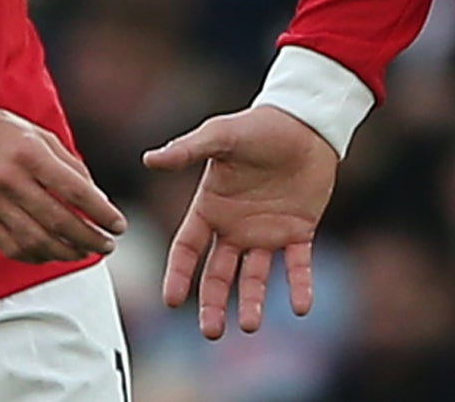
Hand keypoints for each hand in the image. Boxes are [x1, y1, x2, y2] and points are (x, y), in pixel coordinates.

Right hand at [0, 97, 125, 263]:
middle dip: (89, 238)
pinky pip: (9, 246)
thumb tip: (96, 197)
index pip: (75, 191)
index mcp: (31, 153)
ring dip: (65, 252)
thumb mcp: (38, 134)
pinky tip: (51, 255)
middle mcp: (10, 178)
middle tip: (107, 245)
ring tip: (83, 254)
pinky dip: (35, 256)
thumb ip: (68, 164)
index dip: (101, 212)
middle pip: (59, 220)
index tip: (118, 224)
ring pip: (35, 240)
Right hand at [144, 105, 338, 338]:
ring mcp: (267, 233)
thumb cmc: (258, 126)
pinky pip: (297, 265)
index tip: (171, 301)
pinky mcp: (299, 231)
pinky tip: (300, 307)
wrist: (305, 121)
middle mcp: (235, 227)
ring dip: (252, 302)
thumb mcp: (221, 136)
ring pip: (255, 277)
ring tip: (250, 326)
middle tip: (211, 333)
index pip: (187, 249)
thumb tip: (149, 159)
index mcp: (211, 208)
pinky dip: (299, 286)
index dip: (178, 275)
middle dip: (213, 305)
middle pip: (218, 275)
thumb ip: (188, 150)